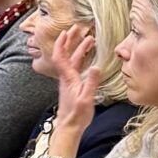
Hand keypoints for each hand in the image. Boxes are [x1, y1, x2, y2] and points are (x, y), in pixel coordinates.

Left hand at [48, 22, 99, 141]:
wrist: (69, 127)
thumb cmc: (77, 115)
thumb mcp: (86, 98)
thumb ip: (91, 82)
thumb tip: (96, 66)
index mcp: (68, 78)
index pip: (60, 56)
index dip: (62, 43)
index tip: (66, 32)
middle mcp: (67, 77)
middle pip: (66, 55)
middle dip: (71, 40)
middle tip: (79, 29)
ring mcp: (69, 82)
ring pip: (72, 61)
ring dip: (79, 49)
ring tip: (90, 40)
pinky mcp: (73, 86)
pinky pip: (75, 68)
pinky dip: (81, 59)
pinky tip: (88, 58)